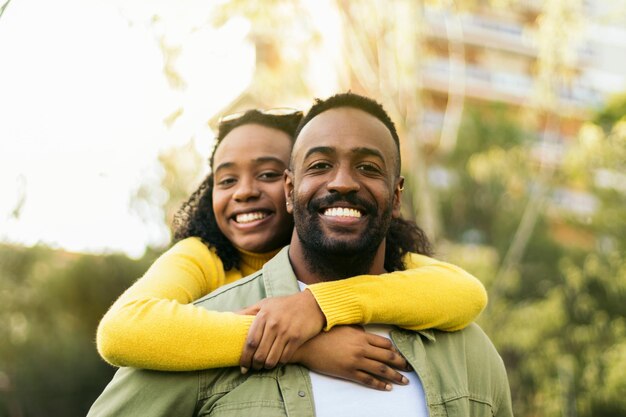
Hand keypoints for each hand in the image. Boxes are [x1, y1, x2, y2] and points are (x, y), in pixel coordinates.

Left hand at [237, 290, 324, 371]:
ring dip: (267, 366)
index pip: (250, 342)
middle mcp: (274, 324)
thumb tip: (230, 316)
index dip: (244, 357)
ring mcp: (286, 332)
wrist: (312, 304)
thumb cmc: (285, 304)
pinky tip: (278, 360)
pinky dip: (280, 362)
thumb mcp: (266, 303)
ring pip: (272, 358)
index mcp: (263, 315)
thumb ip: (248, 311)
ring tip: (265, 365)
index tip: (242, 365)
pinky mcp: (297, 338)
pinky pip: (285, 357)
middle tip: (254, 367)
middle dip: (255, 365)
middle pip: (259, 353)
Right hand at [291, 325, 411, 390]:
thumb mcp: (344, 326)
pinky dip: (379, 384)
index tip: (402, 354)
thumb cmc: (324, 333)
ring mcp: (355, 361)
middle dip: (401, 363)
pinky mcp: (348, 372)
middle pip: (387, 356)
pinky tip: (387, 387)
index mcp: (361, 336)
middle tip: (410, 368)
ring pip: (380, 369)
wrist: (308, 344)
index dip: (396, 350)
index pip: (385, 343)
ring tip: (404, 381)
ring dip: (395, 376)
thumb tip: (367, 334)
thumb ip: (358, 330)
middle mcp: (361, 348)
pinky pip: (367, 380)